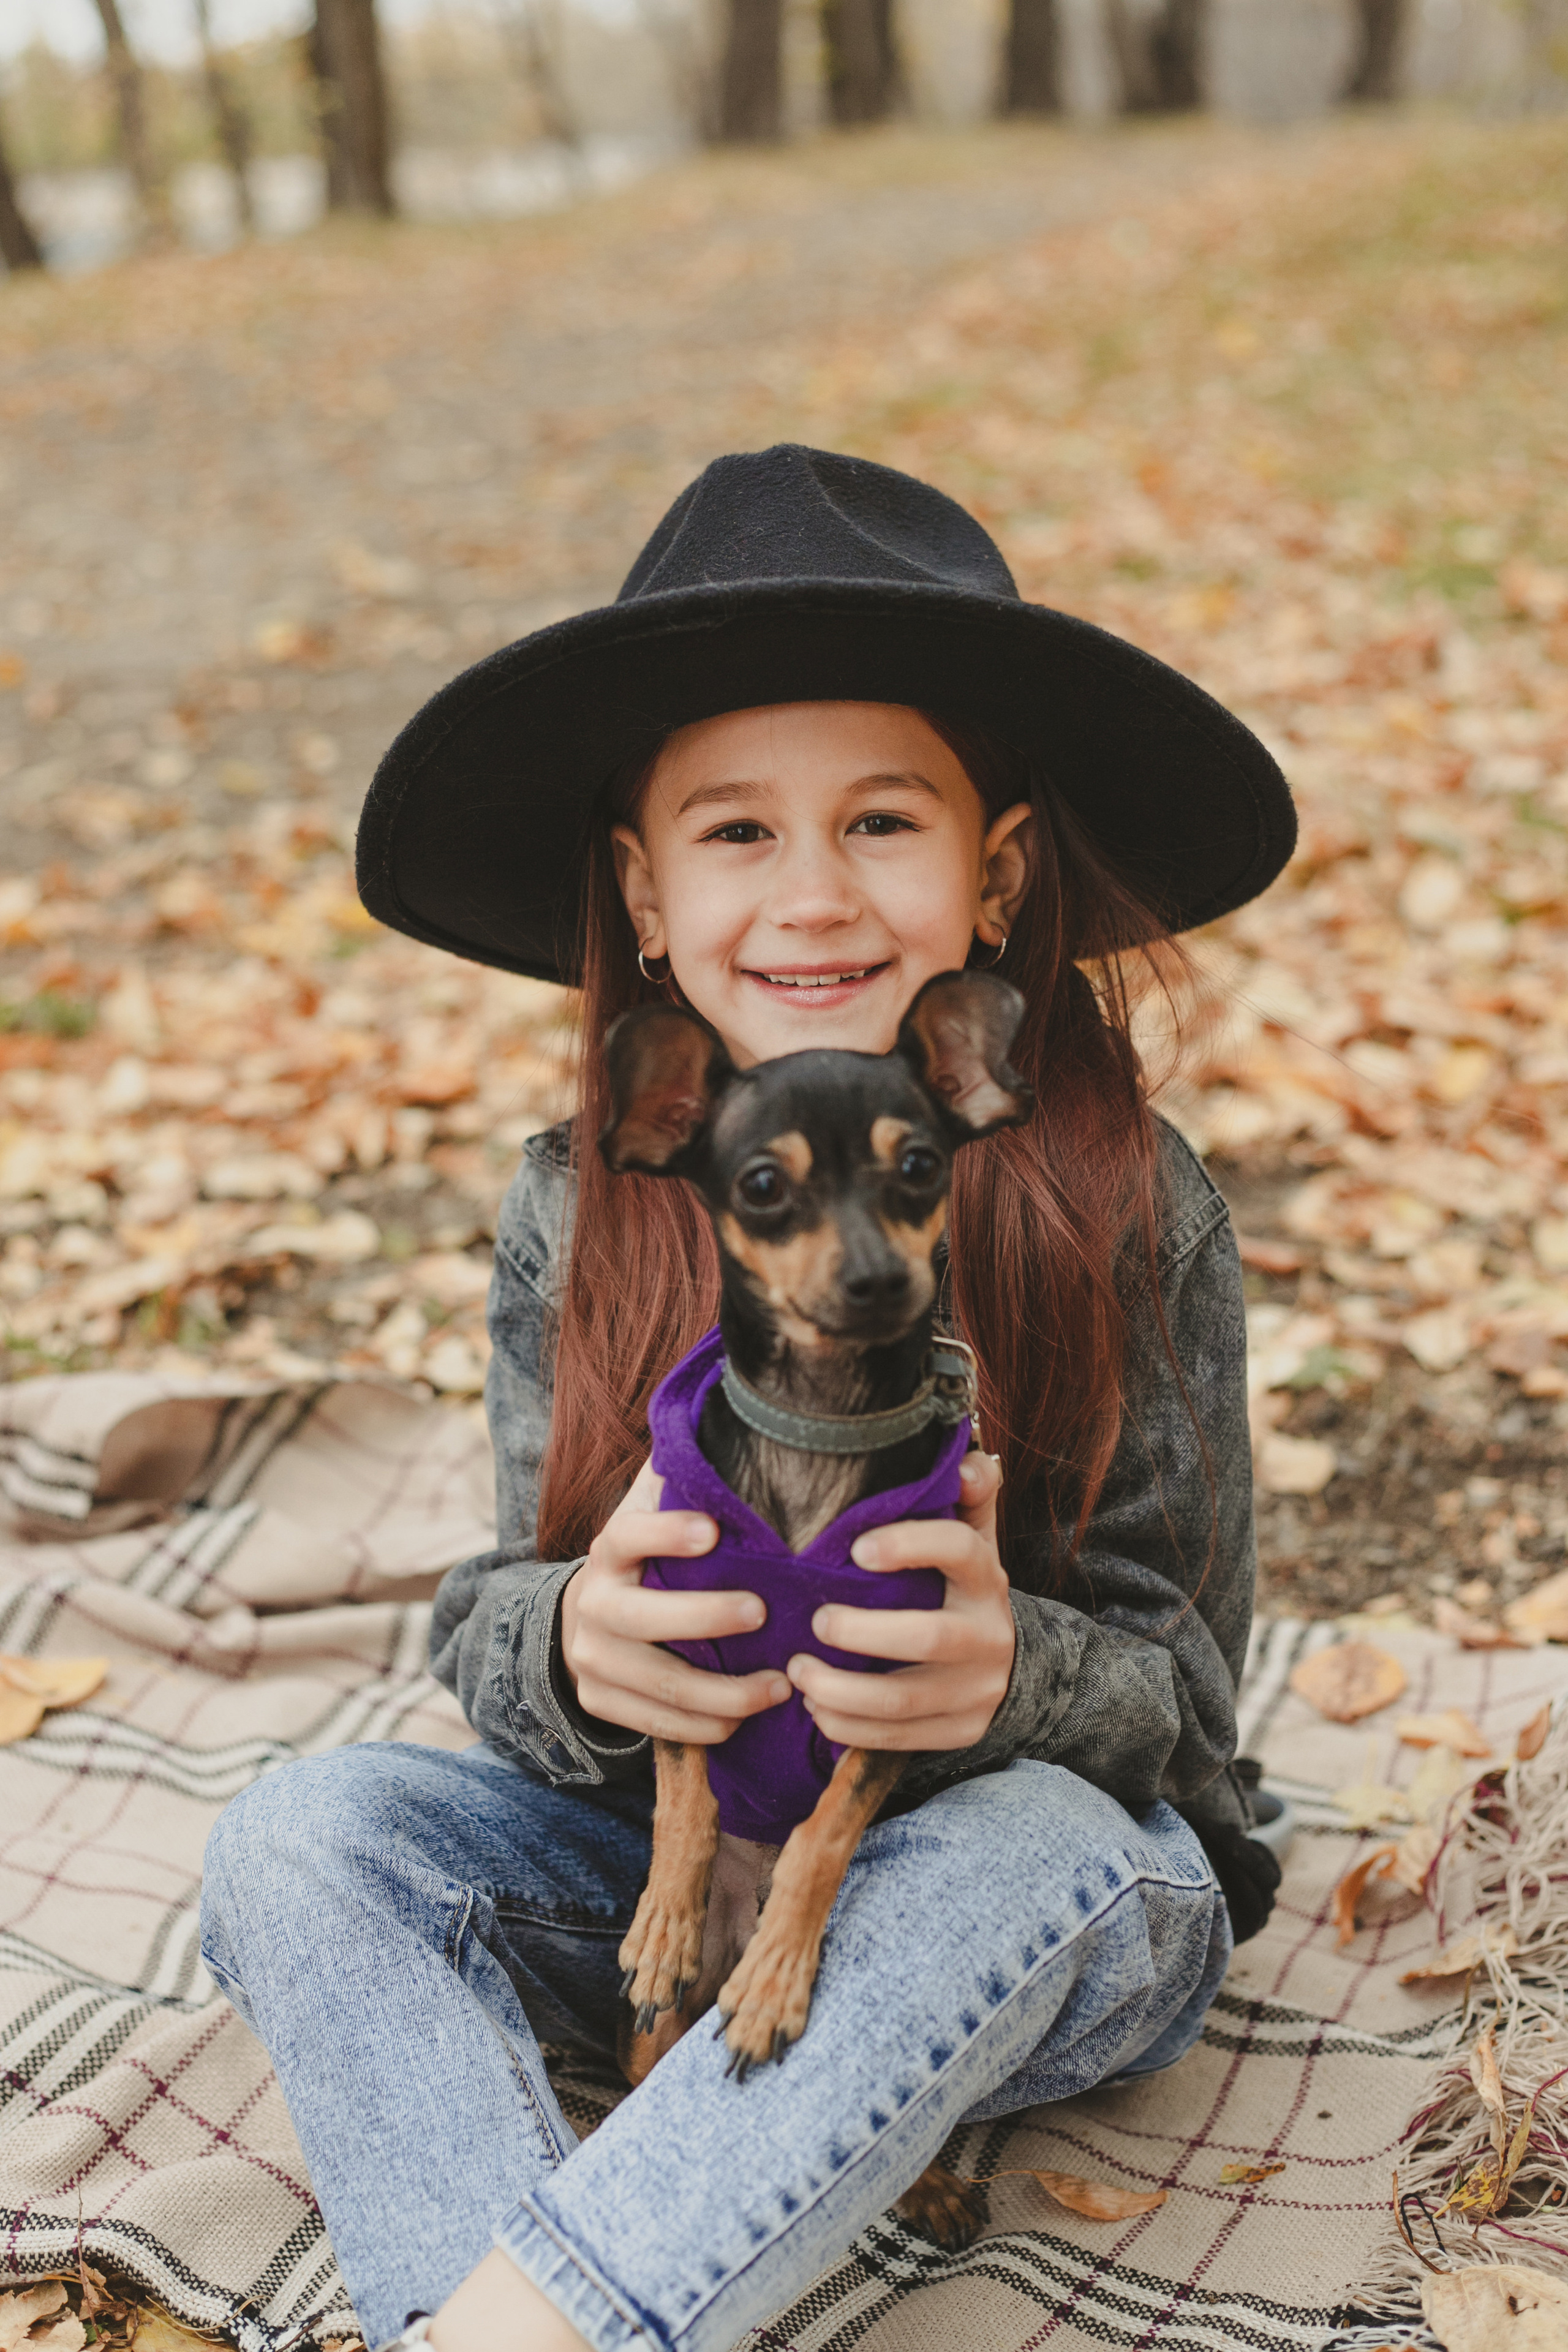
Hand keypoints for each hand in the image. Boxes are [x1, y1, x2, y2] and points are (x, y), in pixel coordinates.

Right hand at [559, 1461, 789, 1743]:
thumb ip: (686, 1477)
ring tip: (780, 1686)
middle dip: (705, 1619)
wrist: (589, 1619)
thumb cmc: (651, 1560)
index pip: (627, 1533)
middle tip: (764, 1614)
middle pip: (641, 1618)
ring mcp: (592, 1657)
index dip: (665, 1533)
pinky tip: (746, 1719)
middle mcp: (593, 1602)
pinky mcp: (601, 1700)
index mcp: (610, 1549)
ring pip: (657, 1682)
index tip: (713, 1531)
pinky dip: (703, 1727)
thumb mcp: (657, 1514)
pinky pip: (655, 1724)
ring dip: (723, 1691)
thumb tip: (740, 1420)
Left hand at [786, 1451, 1015, 1751]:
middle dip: (862, 1632)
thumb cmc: (965, 1590)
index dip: (910, 1545)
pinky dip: (850, 1728)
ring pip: (905, 1698)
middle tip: (814, 1622)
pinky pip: (899, 1738)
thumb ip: (967, 1496)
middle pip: (928, 1635)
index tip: (856, 1549)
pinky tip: (816, 1709)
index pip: (960, 1550)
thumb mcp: (975, 1539)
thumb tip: (966, 1458)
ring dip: (841, 1689)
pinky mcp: (960, 1731)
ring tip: (798, 1671)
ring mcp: (976, 1689)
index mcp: (986, 1577)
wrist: (1014, 1668)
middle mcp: (988, 1634)